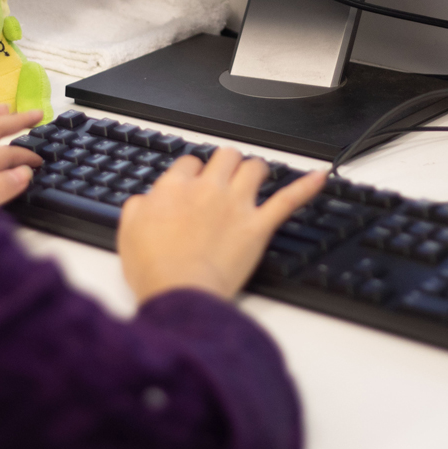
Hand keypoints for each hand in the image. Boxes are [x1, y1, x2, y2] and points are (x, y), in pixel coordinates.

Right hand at [117, 147, 326, 302]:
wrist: (181, 292)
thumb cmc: (155, 269)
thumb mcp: (128, 231)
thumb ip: (138, 207)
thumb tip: (146, 200)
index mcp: (175, 188)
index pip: (189, 163)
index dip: (193, 172)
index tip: (194, 183)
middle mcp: (208, 190)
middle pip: (225, 156)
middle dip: (226, 163)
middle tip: (225, 176)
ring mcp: (236, 206)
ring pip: (254, 168)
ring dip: (255, 169)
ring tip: (255, 177)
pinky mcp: (258, 226)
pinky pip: (288, 199)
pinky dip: (306, 186)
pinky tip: (320, 176)